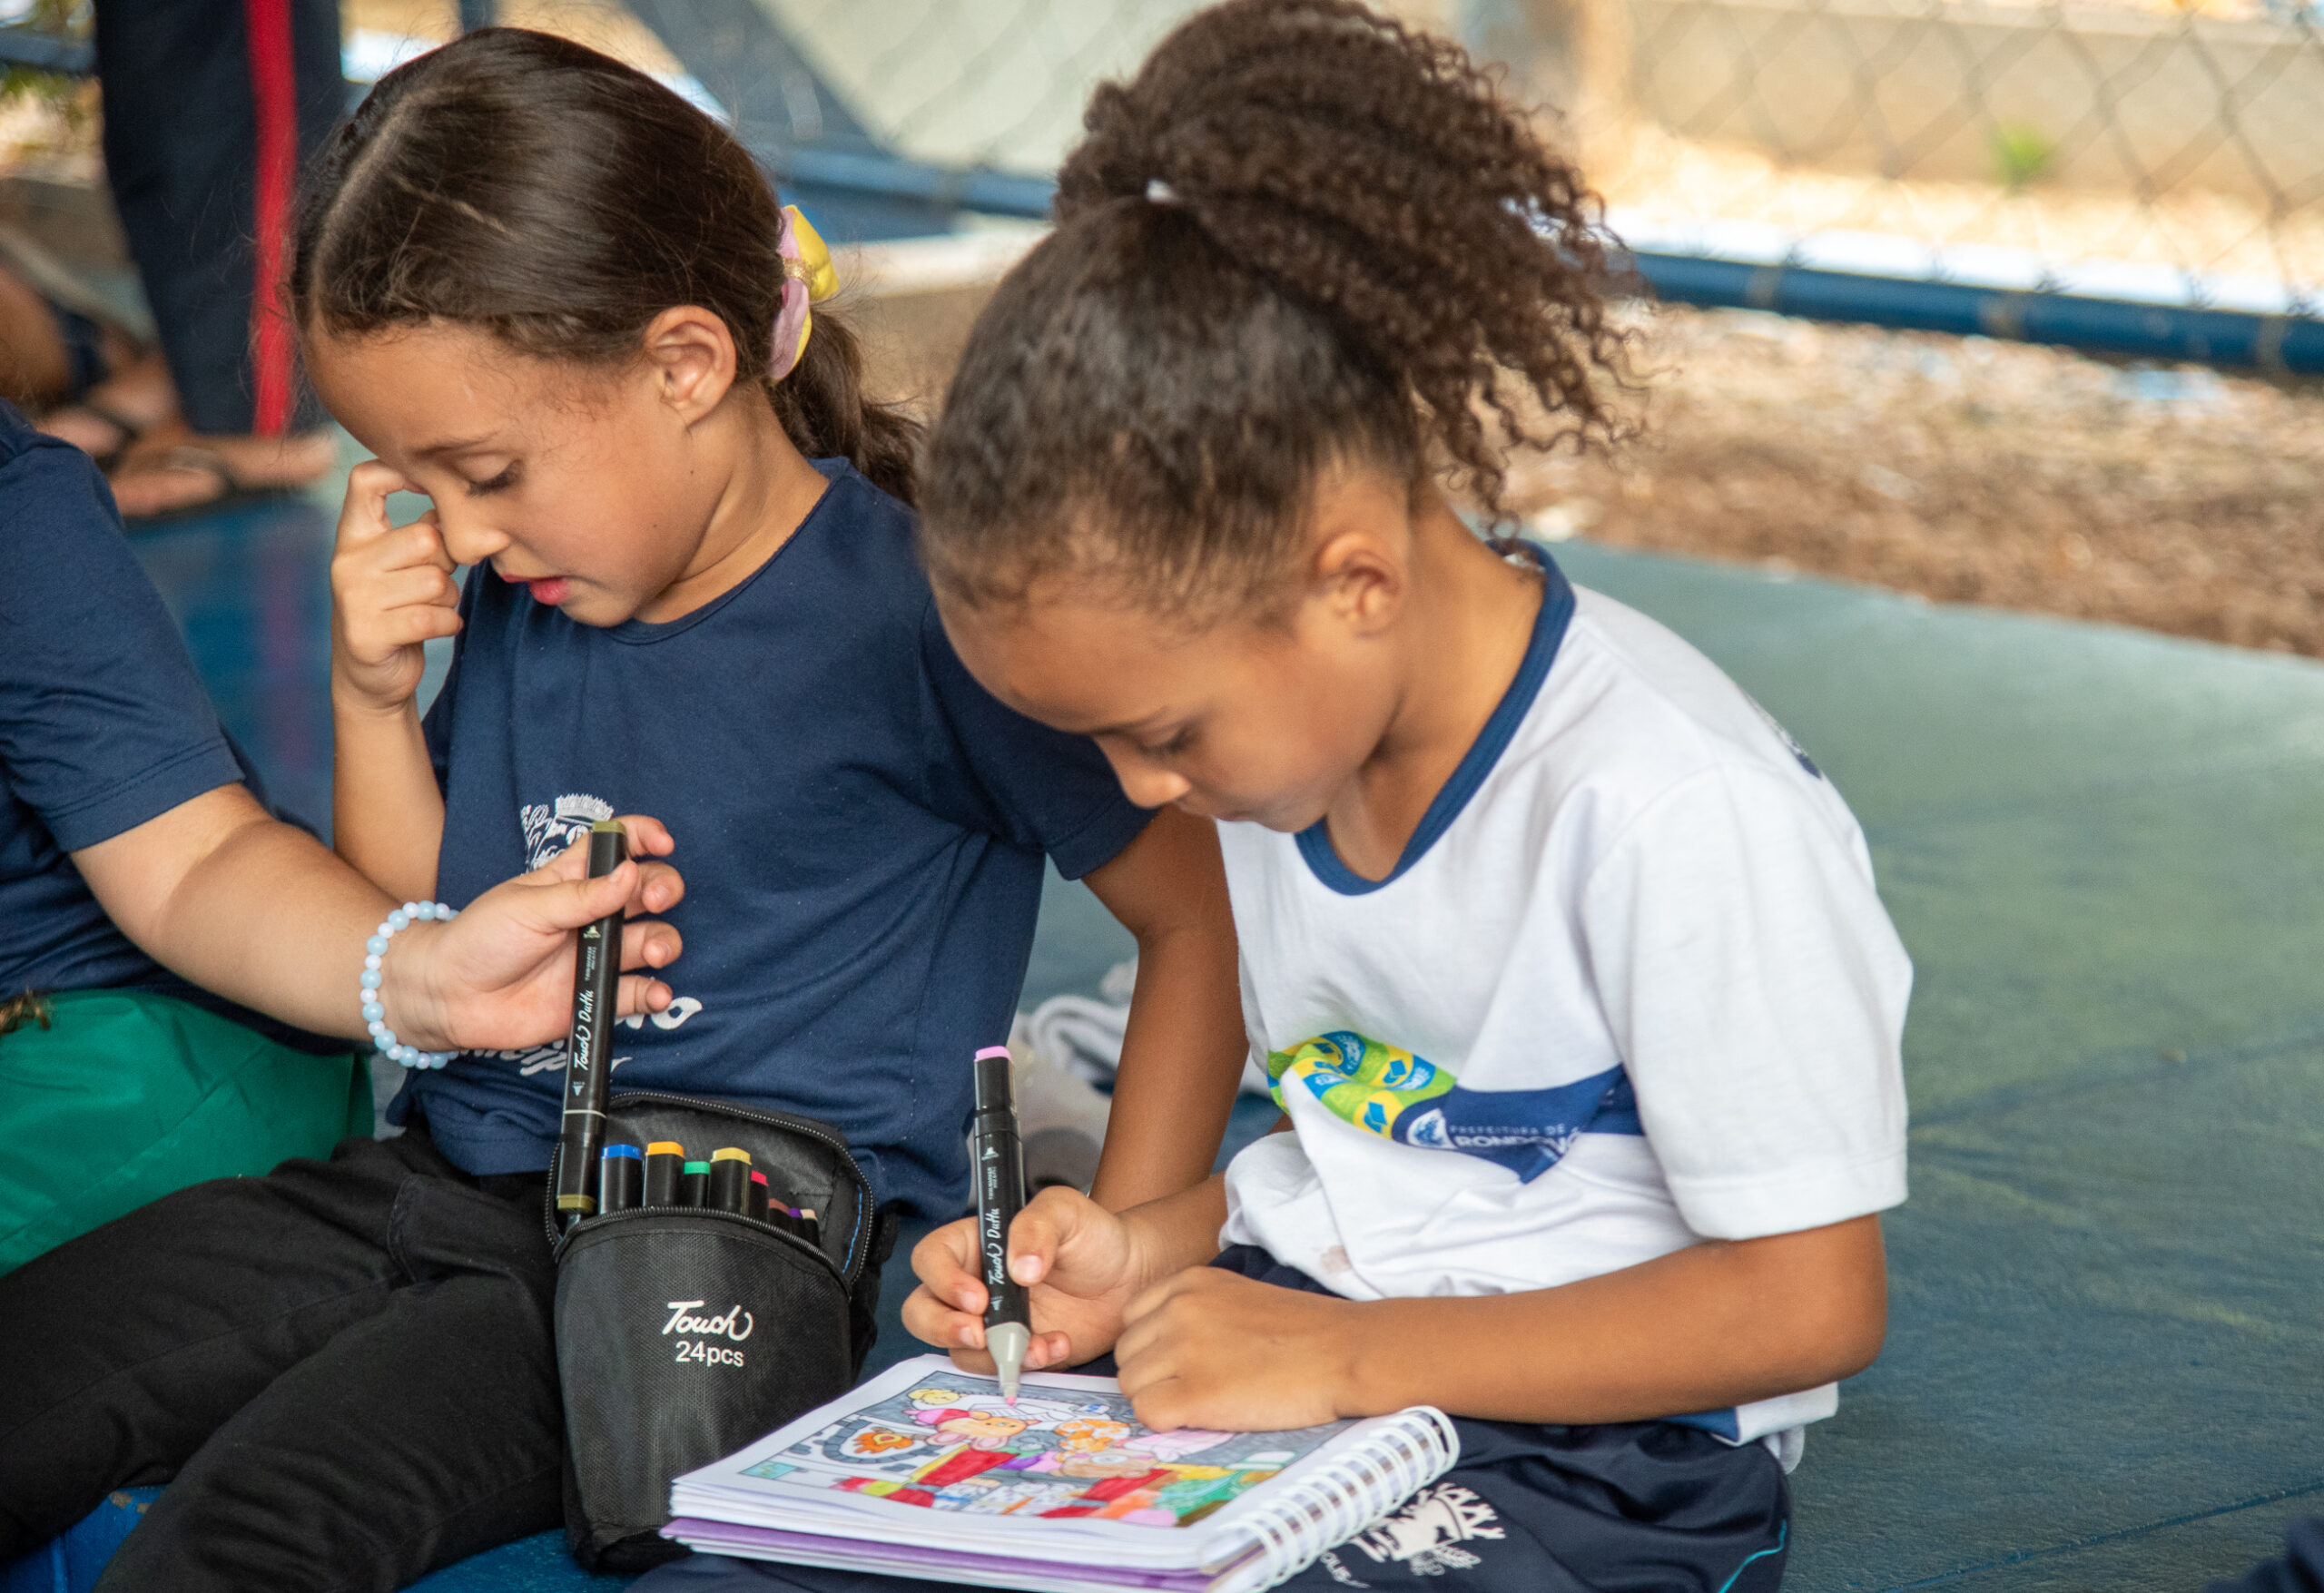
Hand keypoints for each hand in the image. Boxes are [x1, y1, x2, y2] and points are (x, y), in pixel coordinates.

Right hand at [330, 461, 458, 715]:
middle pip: (424, 538)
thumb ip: (430, 531)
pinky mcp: (366, 633)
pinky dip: (447, 624)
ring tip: (430, 607)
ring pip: (434, 581)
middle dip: (447, 563)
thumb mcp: (407, 564)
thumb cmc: (399, 608)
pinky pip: (432, 617)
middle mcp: (347, 560)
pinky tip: (436, 627)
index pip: (366, 479)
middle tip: (436, 583)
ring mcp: (353, 597)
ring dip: (448, 598)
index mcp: (354, 534)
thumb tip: (471, 507)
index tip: (430, 492)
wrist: (372, 676)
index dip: (402, 473)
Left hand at [383, 814, 684, 1052]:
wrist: (450, 998)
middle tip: (655, 900)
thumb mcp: (527, 907)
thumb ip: (583, 895)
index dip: (643, 837)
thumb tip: (631, 874)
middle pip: (647, 890)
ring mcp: (597, 956)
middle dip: (664, 889)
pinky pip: (637, 993)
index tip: (664, 843)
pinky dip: (654, 994)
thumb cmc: (479, 939)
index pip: (616, 846)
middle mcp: (593, 915)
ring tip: (654, 953)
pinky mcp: (596, 995)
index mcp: (572, 880)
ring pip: (651, 940)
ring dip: (664, 942)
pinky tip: (655, 994)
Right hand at [903, 1186, 1153, 1374]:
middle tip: (979, 1335)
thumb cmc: (1092, 1235)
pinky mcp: (1012, 1352)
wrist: (1130, 1278)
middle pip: (922, 1311)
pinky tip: (1058, 1347)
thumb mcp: (1066, 1212)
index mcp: (973, 1243)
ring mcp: (989, 1323)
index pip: (931, 1258)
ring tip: (1040, 1343)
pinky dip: (1023, 1365)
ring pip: (958, 1349)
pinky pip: (998, 1368)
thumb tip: (1019, 1269)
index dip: (942, 1281)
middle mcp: (971, 1284)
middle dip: (942, 1328)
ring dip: (992, 1354)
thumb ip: (1036, 1228)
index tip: (978, 1298)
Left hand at [1113, 1267, 1366, 1432]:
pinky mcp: (1195, 1392)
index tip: (1184, 1363)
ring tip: (1209, 1401)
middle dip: (1153, 1377)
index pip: (1132, 1320)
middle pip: (1127, 1356)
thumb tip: (1161, 1350)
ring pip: (1132, 1387)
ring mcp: (1183, 1349)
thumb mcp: (1239, 1298)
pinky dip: (1171, 1423)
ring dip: (1161, 1401)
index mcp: (1189, 1282)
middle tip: (1199, 1387)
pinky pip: (1148, 1415)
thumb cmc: (1305, 1332)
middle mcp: (1178, 1309)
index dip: (1153, 1348)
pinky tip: (1209, 1416)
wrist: (1346, 1352)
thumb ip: (1196, 1312)